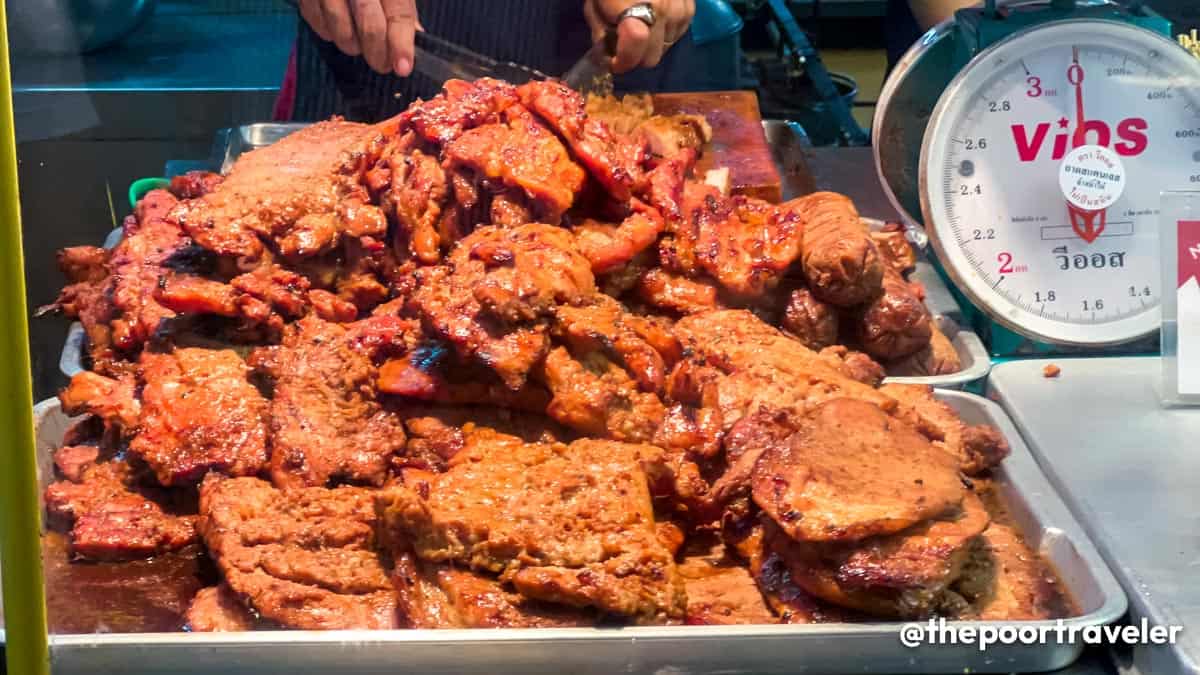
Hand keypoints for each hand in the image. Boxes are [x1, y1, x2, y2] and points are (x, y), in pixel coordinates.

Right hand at [299, 0, 418, 75]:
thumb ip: (400, 3)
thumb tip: (414, 33)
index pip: (398, 11)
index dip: (401, 42)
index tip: (403, 68)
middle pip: (369, 22)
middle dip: (377, 52)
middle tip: (382, 66)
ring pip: (339, 26)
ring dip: (351, 44)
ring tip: (358, 46)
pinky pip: (314, 19)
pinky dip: (327, 32)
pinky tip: (336, 30)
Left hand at [584, 0, 695, 73]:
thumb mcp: (594, 5)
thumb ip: (601, 33)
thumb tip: (608, 54)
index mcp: (636, 15)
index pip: (633, 55)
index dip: (622, 63)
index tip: (615, 63)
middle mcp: (663, 16)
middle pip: (651, 58)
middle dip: (637, 56)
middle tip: (627, 42)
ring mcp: (680, 11)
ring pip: (667, 47)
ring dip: (653, 43)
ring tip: (642, 22)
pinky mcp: (691, 7)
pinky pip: (678, 34)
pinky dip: (666, 31)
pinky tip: (656, 17)